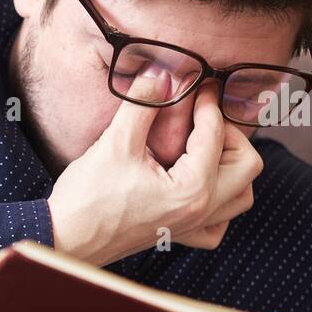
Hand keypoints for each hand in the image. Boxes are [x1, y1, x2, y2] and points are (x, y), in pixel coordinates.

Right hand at [46, 72, 262, 265]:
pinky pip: (216, 226)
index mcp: (192, 189)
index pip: (216, 136)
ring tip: (204, 149)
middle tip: (203, 119)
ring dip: (231, 169)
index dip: (208, 104)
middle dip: (230, 135)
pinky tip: (197, 187)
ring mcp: (190, 227)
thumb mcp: (115, 142)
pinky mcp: (176, 237)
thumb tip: (161, 73)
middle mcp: (200, 211)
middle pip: (247, 166)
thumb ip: (143, 104)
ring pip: (240, 197)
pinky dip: (218, 205)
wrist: (65, 237)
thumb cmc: (88, 196)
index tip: (200, 85)